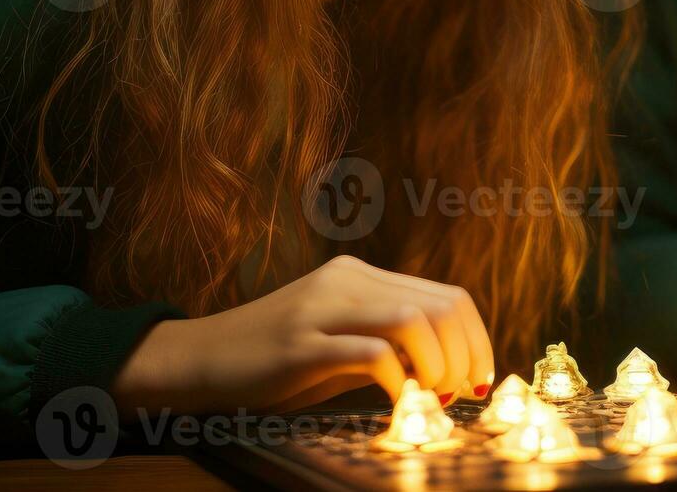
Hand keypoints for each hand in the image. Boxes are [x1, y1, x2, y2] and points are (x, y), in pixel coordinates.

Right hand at [111, 255, 494, 415]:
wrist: (199, 360)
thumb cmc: (273, 361)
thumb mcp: (338, 345)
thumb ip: (388, 344)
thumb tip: (450, 369)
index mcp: (360, 276)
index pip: (447, 296)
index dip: (476, 339)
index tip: (478, 378)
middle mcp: (345, 281)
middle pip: (440, 305)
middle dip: (466, 355)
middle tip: (460, 394)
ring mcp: (322, 308)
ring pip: (415, 319)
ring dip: (437, 365)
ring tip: (431, 396)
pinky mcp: (300, 343)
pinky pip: (371, 353)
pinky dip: (398, 380)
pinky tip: (395, 399)